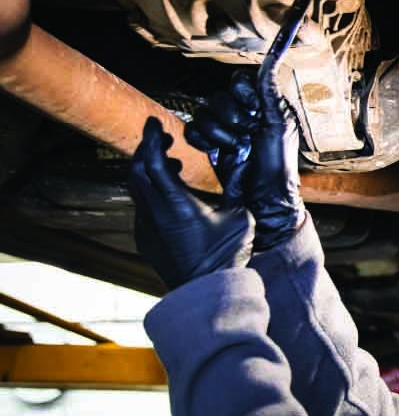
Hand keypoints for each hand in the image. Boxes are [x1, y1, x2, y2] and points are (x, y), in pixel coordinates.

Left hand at [130, 117, 252, 289]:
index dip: (151, 139)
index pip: (152, 161)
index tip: (155, 123)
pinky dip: (152, 193)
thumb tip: (243, 156)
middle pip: (137, 171)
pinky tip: (172, 197)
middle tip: (162, 139)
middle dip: (147, 151)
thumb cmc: (228, 255)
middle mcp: (154, 214)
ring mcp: (146, 228)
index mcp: (175, 204)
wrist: (208, 292)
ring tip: (174, 167)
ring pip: (138, 190)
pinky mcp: (146, 240)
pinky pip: (143, 208)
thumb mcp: (240, 216)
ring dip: (150, 172)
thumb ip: (237, 184)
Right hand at [186, 69, 304, 251]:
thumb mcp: (279, 125)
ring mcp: (222, 128)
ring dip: (221, 134)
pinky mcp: (208, 144)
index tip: (253, 110)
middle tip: (250, 136)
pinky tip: (219, 153)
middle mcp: (240, 113)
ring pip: (203, 114)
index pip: (239, 80)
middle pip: (218, 97)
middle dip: (233, 119)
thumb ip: (269, 91)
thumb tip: (273, 58)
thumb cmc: (278, 163)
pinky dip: (204, 142)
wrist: (264, 197)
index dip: (242, 94)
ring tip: (238, 149)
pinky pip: (192, 131)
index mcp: (260, 104)